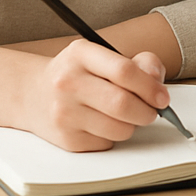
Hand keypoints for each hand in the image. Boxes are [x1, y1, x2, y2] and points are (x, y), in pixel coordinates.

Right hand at [22, 40, 170, 151]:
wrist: (33, 93)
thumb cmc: (78, 72)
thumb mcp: (102, 55)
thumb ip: (137, 62)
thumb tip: (156, 79)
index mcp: (81, 53)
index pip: (124, 71)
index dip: (150, 86)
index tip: (163, 96)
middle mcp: (68, 82)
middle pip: (121, 103)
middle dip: (147, 111)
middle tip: (153, 111)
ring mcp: (64, 112)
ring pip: (117, 128)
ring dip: (132, 125)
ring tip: (127, 115)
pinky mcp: (65, 138)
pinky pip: (105, 142)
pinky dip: (114, 135)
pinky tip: (104, 122)